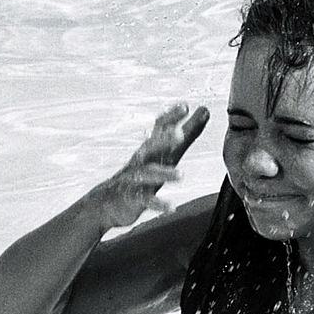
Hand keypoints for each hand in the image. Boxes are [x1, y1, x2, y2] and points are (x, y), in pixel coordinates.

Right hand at [92, 103, 209, 229]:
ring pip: (147, 173)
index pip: (159, 128)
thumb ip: (187, 133)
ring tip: (181, 175)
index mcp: (151, 148)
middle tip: (179, 134)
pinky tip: (171, 207)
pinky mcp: (132, 199)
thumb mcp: (167, 152)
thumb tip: (205, 110)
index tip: (184, 106)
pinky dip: (158, 204)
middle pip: (150, 146)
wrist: (107, 201)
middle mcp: (141, 160)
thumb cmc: (141, 173)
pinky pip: (145, 200)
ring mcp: (135, 179)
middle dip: (163, 139)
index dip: (170, 117)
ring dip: (164, 173)